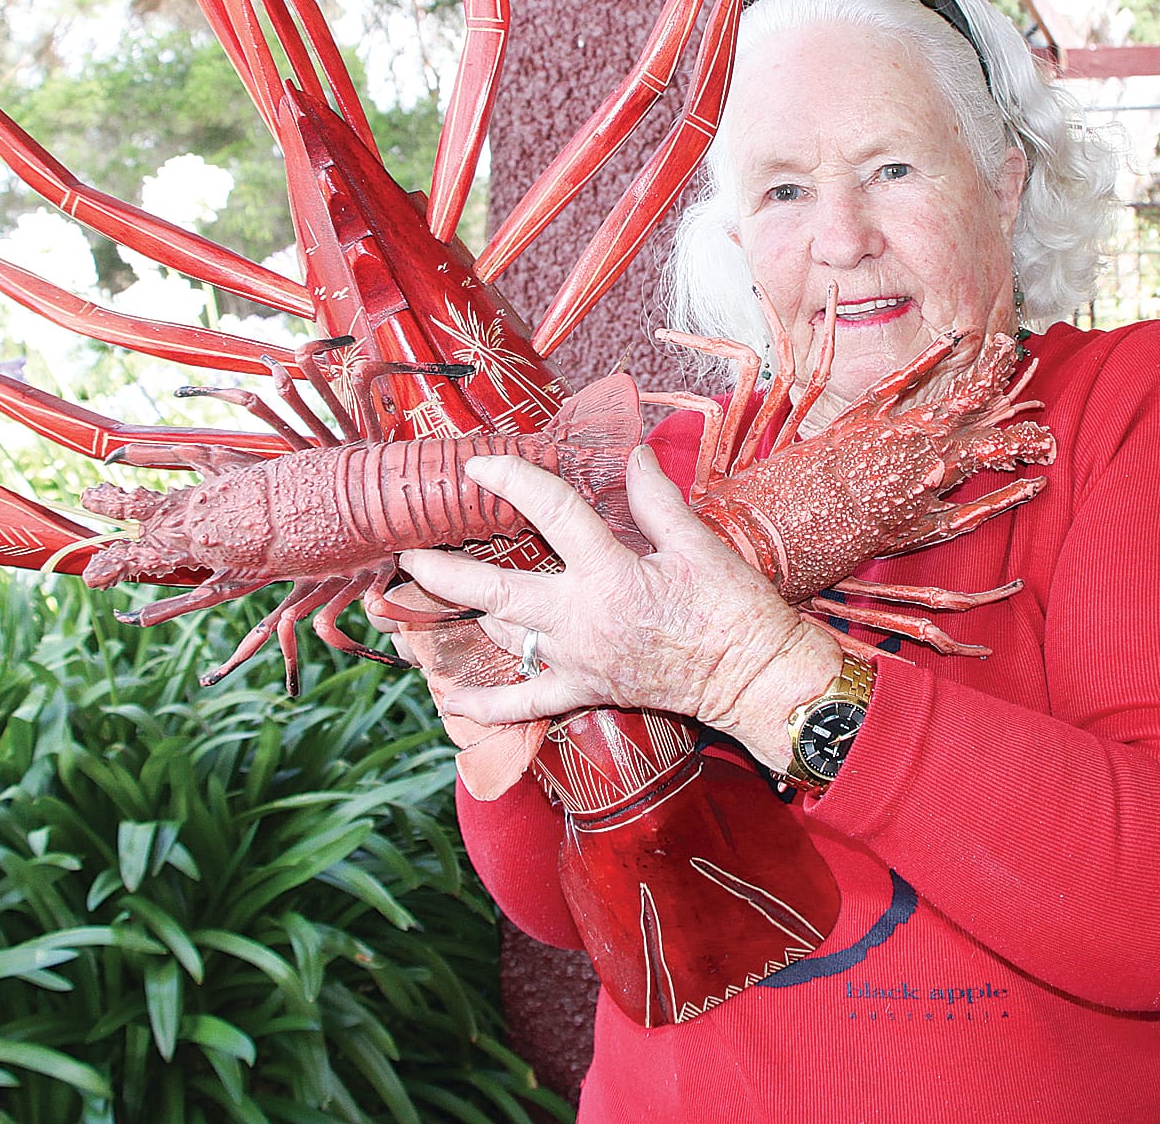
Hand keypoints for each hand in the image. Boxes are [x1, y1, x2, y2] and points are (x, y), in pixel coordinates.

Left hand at [396, 445, 842, 769]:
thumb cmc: (734, 610)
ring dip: (464, 617)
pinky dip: (488, 706)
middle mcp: (582, 620)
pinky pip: (527, 703)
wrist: (754, 679)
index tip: (479, 464)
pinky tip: (452, 702)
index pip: (550, 513)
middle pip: (495, 591)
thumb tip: (632, 453)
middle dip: (443, 569)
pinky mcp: (585, 690)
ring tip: (424, 595)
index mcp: (611, 575)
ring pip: (503, 638)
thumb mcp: (699, 544)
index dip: (512, 481)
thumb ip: (656, 499)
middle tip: (405, 549)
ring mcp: (578, 661)